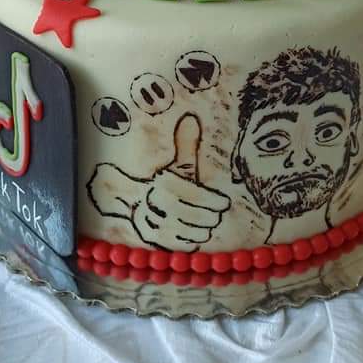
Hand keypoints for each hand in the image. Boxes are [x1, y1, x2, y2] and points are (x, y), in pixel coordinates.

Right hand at [132, 113, 230, 249]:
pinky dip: (194, 239)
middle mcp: (158, 204)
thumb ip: (186, 145)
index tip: (223, 203)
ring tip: (204, 221)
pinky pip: (187, 244)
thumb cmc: (168, 184)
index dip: (216, 202)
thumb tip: (191, 118)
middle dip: (211, 215)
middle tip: (214, 212)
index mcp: (165, 183)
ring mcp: (156, 224)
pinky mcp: (157, 241)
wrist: (138, 205)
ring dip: (203, 228)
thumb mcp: (178, 165)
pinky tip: (193, 231)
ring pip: (196, 232)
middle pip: (200, 217)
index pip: (198, 198)